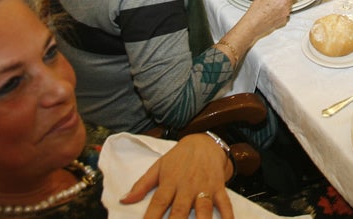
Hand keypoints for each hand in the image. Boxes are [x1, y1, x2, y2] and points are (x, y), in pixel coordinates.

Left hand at [119, 133, 234, 218]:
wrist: (204, 142)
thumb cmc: (179, 157)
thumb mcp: (158, 166)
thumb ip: (142, 185)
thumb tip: (124, 200)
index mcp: (170, 182)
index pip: (158, 203)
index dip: (151, 218)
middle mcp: (187, 186)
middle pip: (180, 210)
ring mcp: (204, 187)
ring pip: (204, 208)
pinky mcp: (219, 187)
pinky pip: (225, 203)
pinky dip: (228, 215)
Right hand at [241, 0, 296, 35]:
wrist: (253, 24)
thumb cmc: (257, 11)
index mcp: (283, 0)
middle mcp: (286, 8)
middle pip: (290, 0)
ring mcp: (285, 16)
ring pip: (287, 8)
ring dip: (282, 5)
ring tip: (271, 6)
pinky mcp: (282, 22)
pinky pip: (285, 15)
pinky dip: (281, 13)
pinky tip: (272, 12)